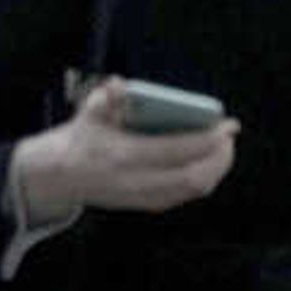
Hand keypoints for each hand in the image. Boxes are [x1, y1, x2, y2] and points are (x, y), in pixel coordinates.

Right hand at [9, 81, 239, 217]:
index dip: (209, 139)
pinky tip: (207, 163)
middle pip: (194, 177)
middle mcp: (135, 181)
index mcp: (123, 154)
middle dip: (220, 158)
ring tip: (222, 149)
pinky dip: (201, 179)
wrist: (61, 176)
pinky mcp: (146, 205)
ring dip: (214, 170)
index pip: (178, 151)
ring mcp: (141, 197)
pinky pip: (184, 195)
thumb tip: (120, 85)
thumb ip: (106, 97)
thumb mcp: (89, 112)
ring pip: (193, 190)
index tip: (229, 125)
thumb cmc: (82, 137)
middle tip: (228, 138)